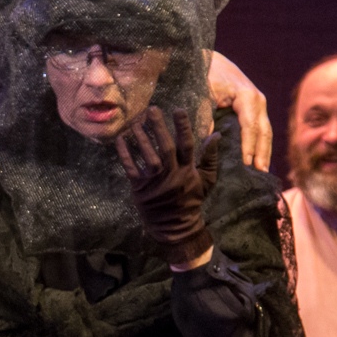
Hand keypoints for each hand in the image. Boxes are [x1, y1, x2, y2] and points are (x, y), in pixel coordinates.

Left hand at [114, 105, 220, 269]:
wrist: (174, 226)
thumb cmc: (191, 200)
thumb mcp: (207, 180)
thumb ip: (210, 158)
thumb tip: (216, 135)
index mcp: (188, 171)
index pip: (186, 145)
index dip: (182, 127)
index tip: (178, 110)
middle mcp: (171, 175)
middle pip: (165, 147)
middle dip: (158, 127)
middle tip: (151, 109)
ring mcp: (154, 182)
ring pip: (147, 156)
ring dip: (141, 138)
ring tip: (136, 121)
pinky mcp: (139, 188)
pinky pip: (130, 169)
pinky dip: (125, 154)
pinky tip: (120, 139)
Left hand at [203, 51, 271, 169]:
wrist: (211, 61)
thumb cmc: (204, 76)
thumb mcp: (201, 94)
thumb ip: (205, 116)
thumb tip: (210, 140)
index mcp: (247, 96)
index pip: (250, 126)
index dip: (249, 146)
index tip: (247, 164)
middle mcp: (258, 101)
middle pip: (263, 132)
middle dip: (262, 153)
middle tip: (260, 174)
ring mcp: (259, 105)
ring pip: (265, 132)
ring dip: (264, 152)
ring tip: (261, 172)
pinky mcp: (255, 109)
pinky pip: (260, 129)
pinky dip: (260, 145)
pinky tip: (258, 160)